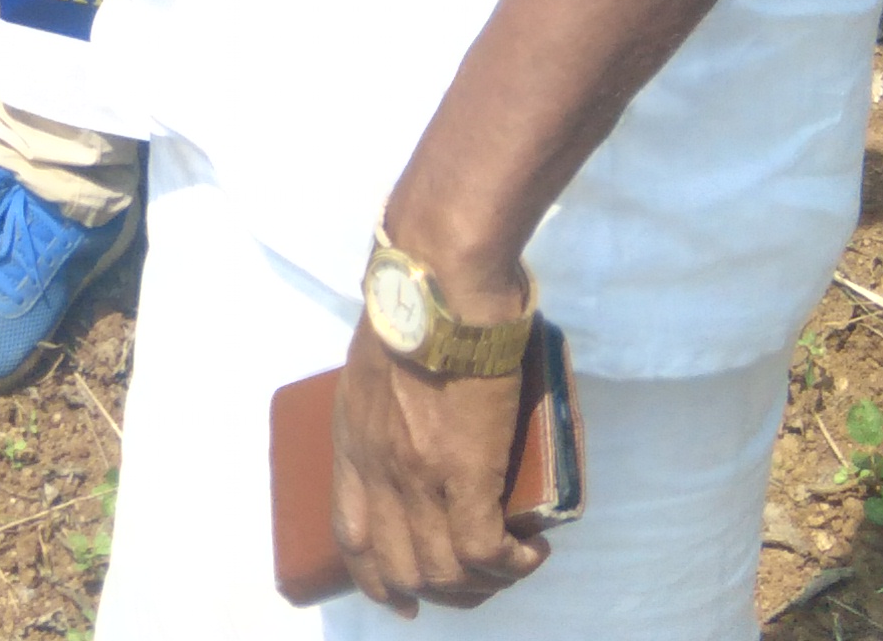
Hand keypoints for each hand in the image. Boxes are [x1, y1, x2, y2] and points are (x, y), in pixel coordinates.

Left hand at [330, 323, 546, 615]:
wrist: (438, 283)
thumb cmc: (413, 306)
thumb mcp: (372, 365)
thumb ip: (384, 404)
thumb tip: (415, 415)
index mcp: (352, 445)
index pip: (351, 538)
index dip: (375, 580)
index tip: (402, 599)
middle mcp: (377, 472)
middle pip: (398, 569)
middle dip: (441, 590)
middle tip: (477, 580)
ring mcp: (419, 477)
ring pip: (444, 572)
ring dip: (484, 582)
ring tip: (512, 563)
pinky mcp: (466, 472)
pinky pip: (486, 550)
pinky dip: (512, 563)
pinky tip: (531, 551)